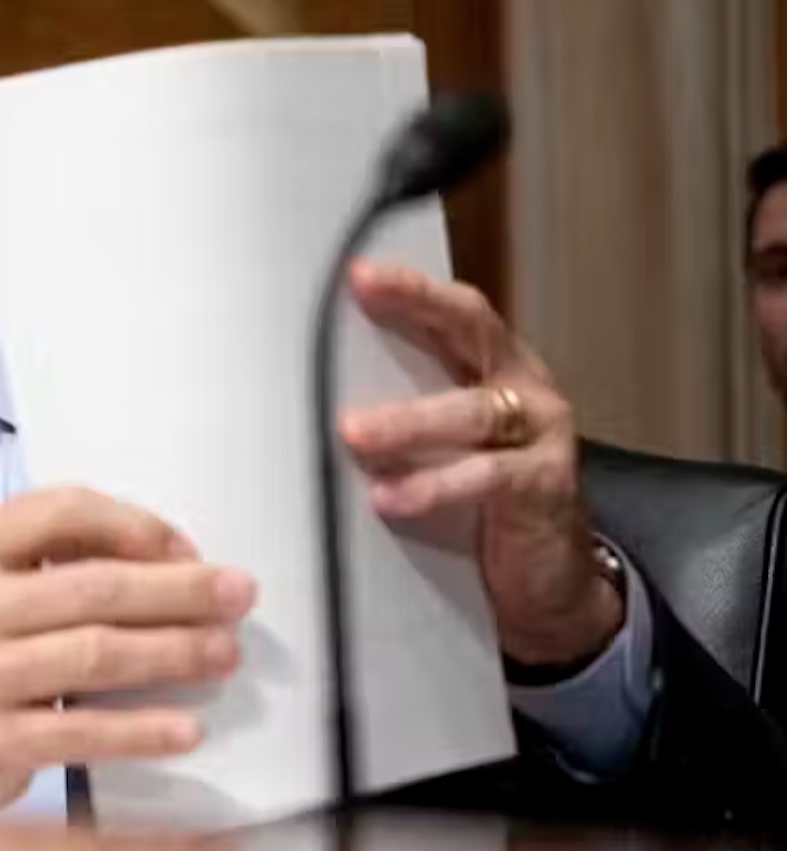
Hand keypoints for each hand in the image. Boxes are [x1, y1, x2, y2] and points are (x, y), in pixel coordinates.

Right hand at [0, 487, 255, 819]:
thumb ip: (47, 564)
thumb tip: (164, 560)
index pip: (61, 510)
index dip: (136, 525)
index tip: (187, 550)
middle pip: (95, 586)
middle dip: (180, 590)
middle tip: (239, 596)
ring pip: (97, 654)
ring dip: (175, 652)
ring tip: (225, 654)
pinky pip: (81, 732)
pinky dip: (141, 730)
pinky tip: (186, 729)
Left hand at [339, 260, 621, 668]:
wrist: (547, 576)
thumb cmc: (478, 498)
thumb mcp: (437, 444)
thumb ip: (397, 410)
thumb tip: (303, 394)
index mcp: (492, 366)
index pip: (453, 312)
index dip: (411, 289)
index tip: (356, 273)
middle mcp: (523, 387)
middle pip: (473, 332)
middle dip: (417, 308)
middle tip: (353, 307)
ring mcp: (541, 434)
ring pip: (473, 413)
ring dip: (408, 421)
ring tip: (352, 433)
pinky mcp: (545, 487)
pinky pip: (487, 479)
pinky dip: (435, 487)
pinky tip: (388, 499)